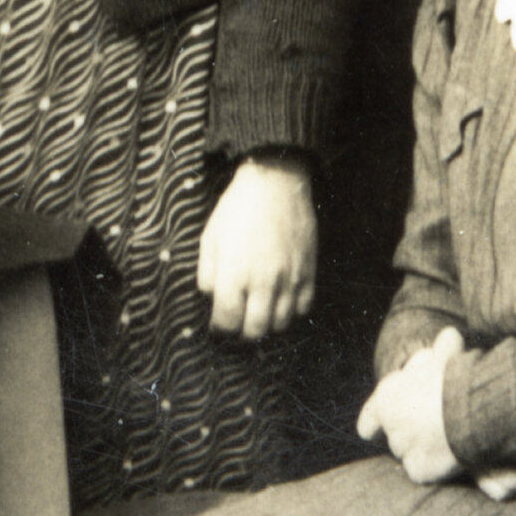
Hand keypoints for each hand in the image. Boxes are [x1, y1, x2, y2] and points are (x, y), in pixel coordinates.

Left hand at [197, 156, 317, 339]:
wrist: (276, 183)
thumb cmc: (238, 209)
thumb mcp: (209, 238)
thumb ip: (207, 275)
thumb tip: (212, 299)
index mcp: (234, 274)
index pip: (226, 322)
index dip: (220, 328)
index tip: (219, 324)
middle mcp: (263, 282)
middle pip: (254, 331)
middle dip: (242, 332)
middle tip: (239, 322)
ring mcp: (289, 278)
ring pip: (280, 324)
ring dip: (267, 323)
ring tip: (260, 310)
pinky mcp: (307, 271)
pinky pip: (303, 307)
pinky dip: (292, 310)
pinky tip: (281, 299)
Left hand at [357, 329, 465, 483]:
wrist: (465, 404)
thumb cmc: (454, 376)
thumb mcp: (447, 357)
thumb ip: (444, 351)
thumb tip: (449, 334)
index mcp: (389, 396)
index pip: (371, 419)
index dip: (372, 423)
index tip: (368, 431)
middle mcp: (390, 424)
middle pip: (397, 436)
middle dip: (412, 433)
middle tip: (435, 424)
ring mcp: (403, 448)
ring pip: (409, 453)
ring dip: (422, 449)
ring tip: (446, 438)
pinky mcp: (418, 469)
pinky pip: (424, 471)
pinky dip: (435, 467)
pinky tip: (451, 456)